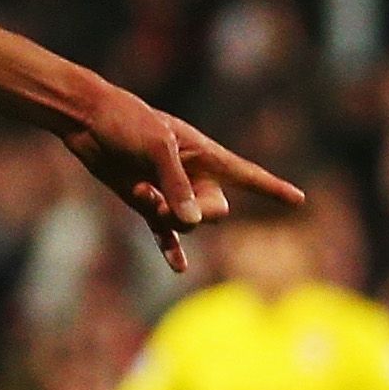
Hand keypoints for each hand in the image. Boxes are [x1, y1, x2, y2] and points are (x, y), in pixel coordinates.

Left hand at [59, 85, 303, 271]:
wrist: (88, 120)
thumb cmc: (127, 123)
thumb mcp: (156, 148)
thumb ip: (177, 185)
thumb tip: (193, 223)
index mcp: (205, 154)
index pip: (248, 174)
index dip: (273, 188)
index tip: (300, 200)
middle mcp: (192, 175)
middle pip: (216, 210)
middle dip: (200, 213)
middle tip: (169, 196)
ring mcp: (170, 192)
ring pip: (187, 224)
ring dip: (168, 217)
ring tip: (144, 193)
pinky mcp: (146, 203)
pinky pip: (164, 233)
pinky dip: (170, 249)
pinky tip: (179, 268)